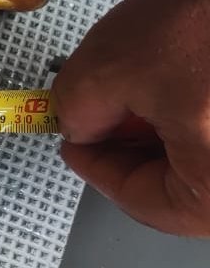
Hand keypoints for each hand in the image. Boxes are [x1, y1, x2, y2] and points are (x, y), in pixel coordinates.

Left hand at [53, 0, 209, 235]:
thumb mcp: (113, 63)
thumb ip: (80, 107)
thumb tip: (80, 124)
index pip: (150, 204)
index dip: (98, 170)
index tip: (71, 142)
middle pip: (190, 185)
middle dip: (137, 148)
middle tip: (100, 115)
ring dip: (172, 128)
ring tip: (142, 85)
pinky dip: (204, 109)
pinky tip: (185, 72)